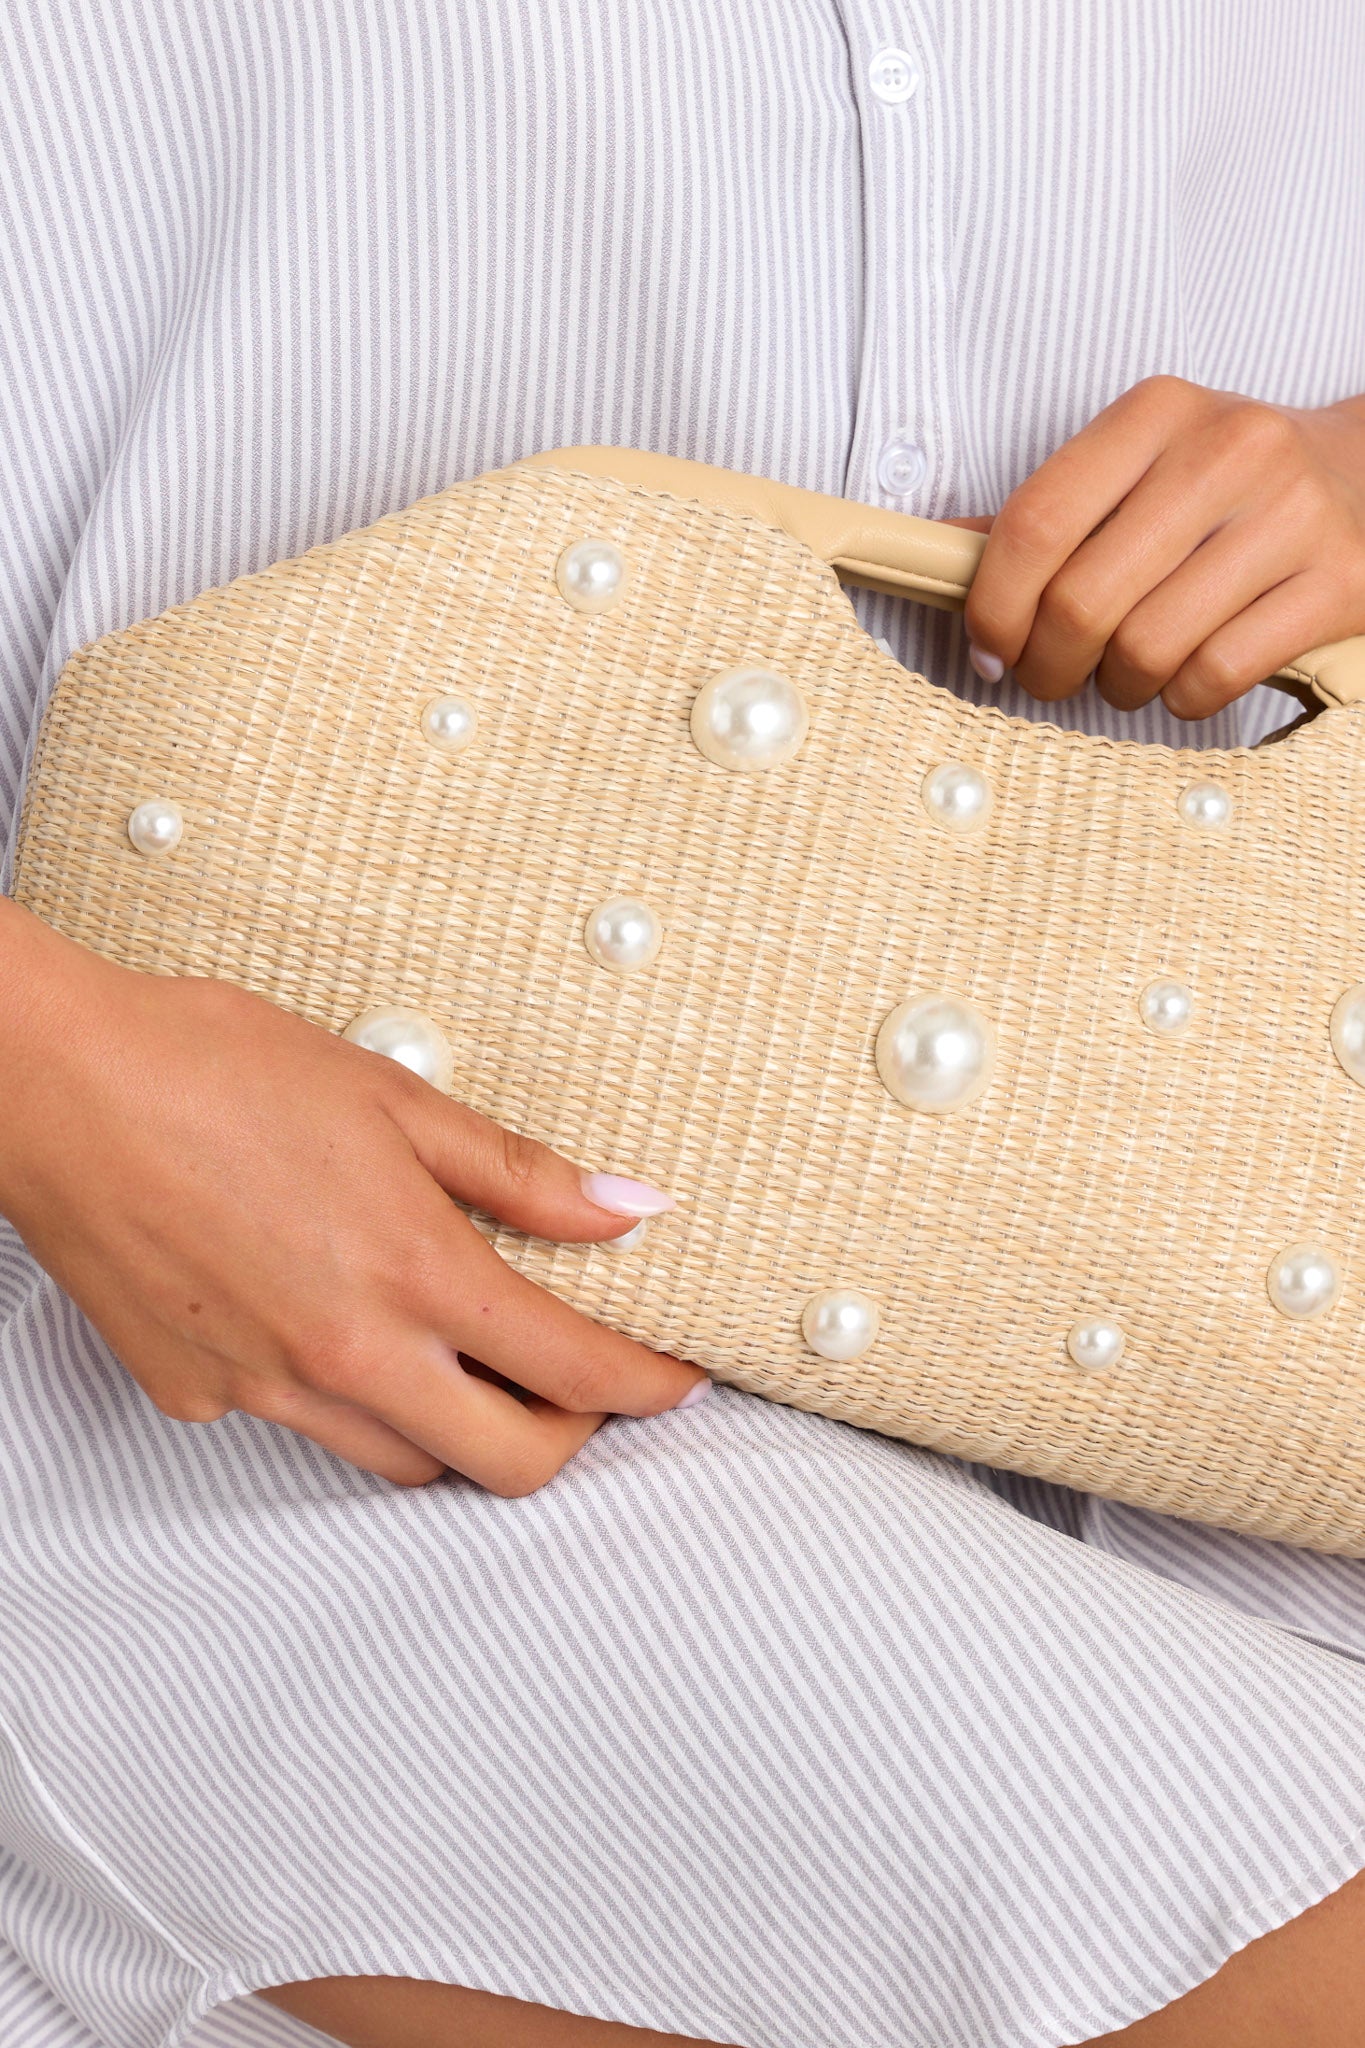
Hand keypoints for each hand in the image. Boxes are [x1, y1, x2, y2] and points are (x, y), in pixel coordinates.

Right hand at [0, 901, 706, 1492]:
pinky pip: (306, 1427)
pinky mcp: (200, 1395)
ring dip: (460, 1427)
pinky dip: (350, 1398)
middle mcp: (347, 1353)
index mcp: (412, 1272)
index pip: (572, 1370)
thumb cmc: (213, 1068)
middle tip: (582, 1387)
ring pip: (406, 1461)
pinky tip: (336, 1324)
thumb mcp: (393, 1098)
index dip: (646, 1385)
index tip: (675, 1378)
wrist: (55, 1086)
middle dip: (570, 1437)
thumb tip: (631, 1208)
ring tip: (466, 1357)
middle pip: (506, 1463)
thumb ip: (520, 1172)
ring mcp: (268, 1387)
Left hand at [961, 375, 1364, 718]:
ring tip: (1124, 673)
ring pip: (1146, 647)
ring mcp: (1292, 515)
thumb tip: (938, 552)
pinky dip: (1182, 699)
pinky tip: (1184, 679)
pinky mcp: (1339, 581)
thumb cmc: (1228, 488)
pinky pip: (1215, 674)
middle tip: (1051, 675)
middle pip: (1083, 600)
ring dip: (1117, 686)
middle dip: (1048, 664)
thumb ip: (1047, 513)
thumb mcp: (1140, 468)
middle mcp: (1228, 450)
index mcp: (1158, 412)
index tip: (988, 648)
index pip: (1035, 522)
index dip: (992, 607)